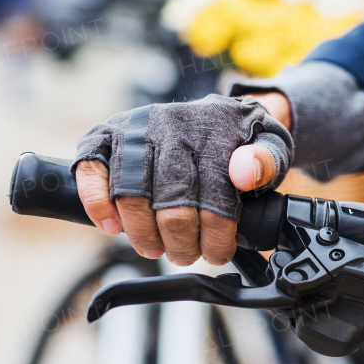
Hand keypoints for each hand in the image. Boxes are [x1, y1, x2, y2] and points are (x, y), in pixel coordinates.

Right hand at [74, 93, 291, 265]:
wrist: (217, 109)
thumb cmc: (242, 137)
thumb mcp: (271, 144)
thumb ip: (266, 160)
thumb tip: (244, 173)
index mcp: (214, 129)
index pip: (214, 195)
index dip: (216, 235)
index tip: (218, 252)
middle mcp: (172, 126)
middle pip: (172, 203)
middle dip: (181, 242)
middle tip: (186, 254)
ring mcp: (137, 129)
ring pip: (131, 194)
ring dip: (143, 234)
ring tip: (156, 248)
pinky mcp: (108, 134)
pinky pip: (93, 171)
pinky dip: (98, 204)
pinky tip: (113, 227)